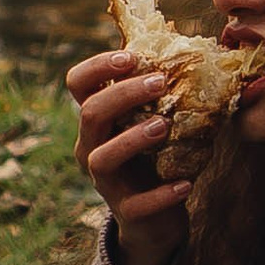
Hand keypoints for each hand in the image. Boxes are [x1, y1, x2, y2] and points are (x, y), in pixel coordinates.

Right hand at [66, 47, 190, 264]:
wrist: (156, 219)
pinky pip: (137, 204)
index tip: (131, 56)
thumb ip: (159, 91)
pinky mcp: (126, 211)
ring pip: (102, 157)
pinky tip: (186, 184)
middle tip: (160, 82)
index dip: (97, 65)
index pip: (78, 83)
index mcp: (97, 120)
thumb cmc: (156, 157)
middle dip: (123, 94)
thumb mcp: (152, 120)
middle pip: (90, 114)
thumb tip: (186, 45)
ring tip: (163, 126)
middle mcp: (91, 147)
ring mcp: (105, 181)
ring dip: (132, 138)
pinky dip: (161, 193)